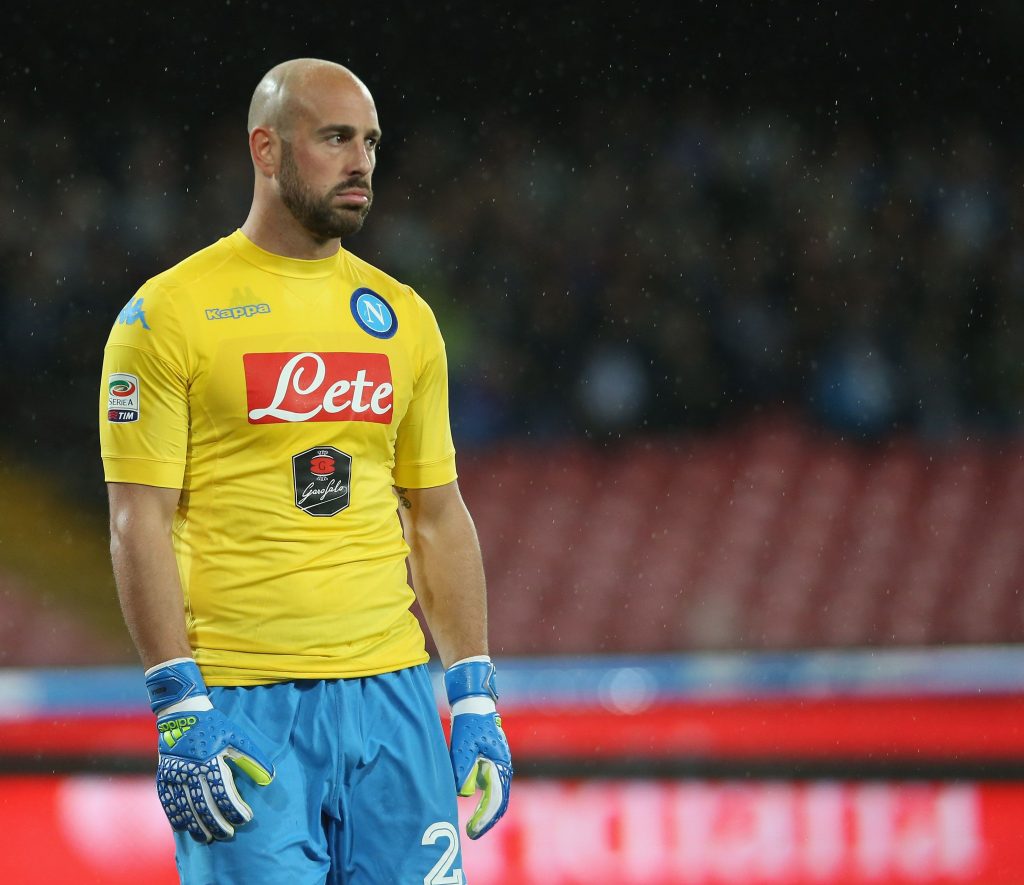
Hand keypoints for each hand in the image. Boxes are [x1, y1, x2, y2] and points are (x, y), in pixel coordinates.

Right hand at [146, 658, 274, 842]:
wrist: (182, 713)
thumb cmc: (214, 726)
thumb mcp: (237, 737)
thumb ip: (252, 759)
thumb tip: (269, 779)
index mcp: (210, 761)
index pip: (224, 793)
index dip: (235, 809)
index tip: (245, 818)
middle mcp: (190, 771)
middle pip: (204, 806)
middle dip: (217, 823)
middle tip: (228, 834)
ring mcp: (174, 775)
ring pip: (185, 809)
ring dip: (197, 826)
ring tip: (208, 838)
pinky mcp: (163, 777)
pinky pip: (168, 803)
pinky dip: (177, 818)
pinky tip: (186, 828)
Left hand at [444, 656, 512, 838]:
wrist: (474, 705)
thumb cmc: (469, 725)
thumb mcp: (463, 748)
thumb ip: (463, 770)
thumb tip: (463, 794)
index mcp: (499, 764)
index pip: (496, 800)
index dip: (485, 818)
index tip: (473, 831)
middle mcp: (503, 767)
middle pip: (500, 801)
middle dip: (487, 819)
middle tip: (472, 833)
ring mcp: (499, 764)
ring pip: (496, 795)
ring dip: (486, 811)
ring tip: (473, 825)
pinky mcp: (492, 762)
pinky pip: (491, 786)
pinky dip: (485, 800)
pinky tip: (474, 805)